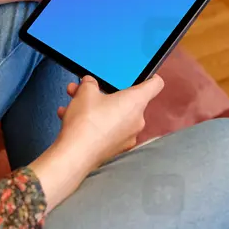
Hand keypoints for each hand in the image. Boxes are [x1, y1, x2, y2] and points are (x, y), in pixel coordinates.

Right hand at [30, 74, 164, 209]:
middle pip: (127, 101)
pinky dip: (93, 124)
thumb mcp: (85, 92)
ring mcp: (127, 137)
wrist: (76, 153)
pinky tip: (72, 119)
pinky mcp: (116, 148)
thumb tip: (89, 84)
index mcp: (136, 102)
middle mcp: (136, 120)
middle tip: (90, 90)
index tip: (144, 75)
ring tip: (75, 104)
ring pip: (114, 116)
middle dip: (106, 94)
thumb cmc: (86, 123)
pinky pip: (107, 130)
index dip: (150, 76)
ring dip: (96, 108)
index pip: (155, 84)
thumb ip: (90, 83)